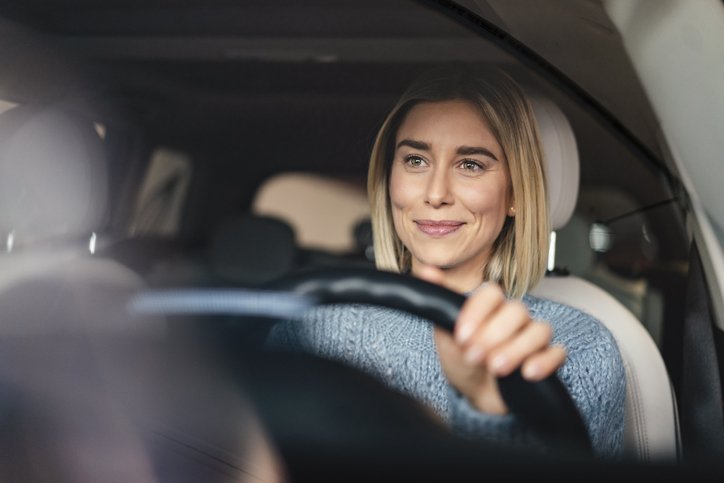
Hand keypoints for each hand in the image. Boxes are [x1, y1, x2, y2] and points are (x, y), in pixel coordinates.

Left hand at [416, 265, 565, 414]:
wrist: (474, 394)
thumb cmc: (461, 358)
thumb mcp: (444, 330)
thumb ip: (439, 299)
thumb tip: (426, 269)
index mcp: (490, 306)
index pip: (492, 293)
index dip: (478, 312)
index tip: (461, 335)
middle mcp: (514, 317)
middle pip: (517, 311)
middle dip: (493, 335)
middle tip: (473, 356)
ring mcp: (532, 337)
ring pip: (539, 331)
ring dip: (516, 349)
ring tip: (495, 368)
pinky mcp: (546, 359)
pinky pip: (557, 353)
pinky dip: (544, 361)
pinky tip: (527, 372)